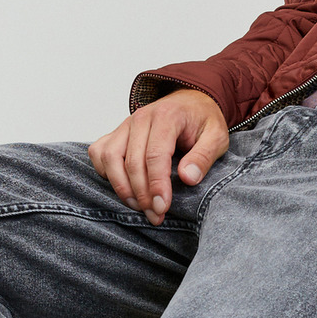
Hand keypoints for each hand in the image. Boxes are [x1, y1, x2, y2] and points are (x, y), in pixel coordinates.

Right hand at [89, 88, 228, 225]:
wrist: (190, 102)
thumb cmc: (202, 121)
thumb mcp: (217, 137)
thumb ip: (204, 156)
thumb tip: (188, 178)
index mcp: (167, 116)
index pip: (155, 155)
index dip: (156, 185)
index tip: (162, 208)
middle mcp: (141, 118)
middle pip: (132, 161)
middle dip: (142, 194)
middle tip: (154, 215)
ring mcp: (125, 124)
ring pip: (110, 157)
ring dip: (121, 187)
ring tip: (139, 206)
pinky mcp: (116, 132)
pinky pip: (99, 153)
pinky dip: (105, 172)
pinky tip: (124, 187)